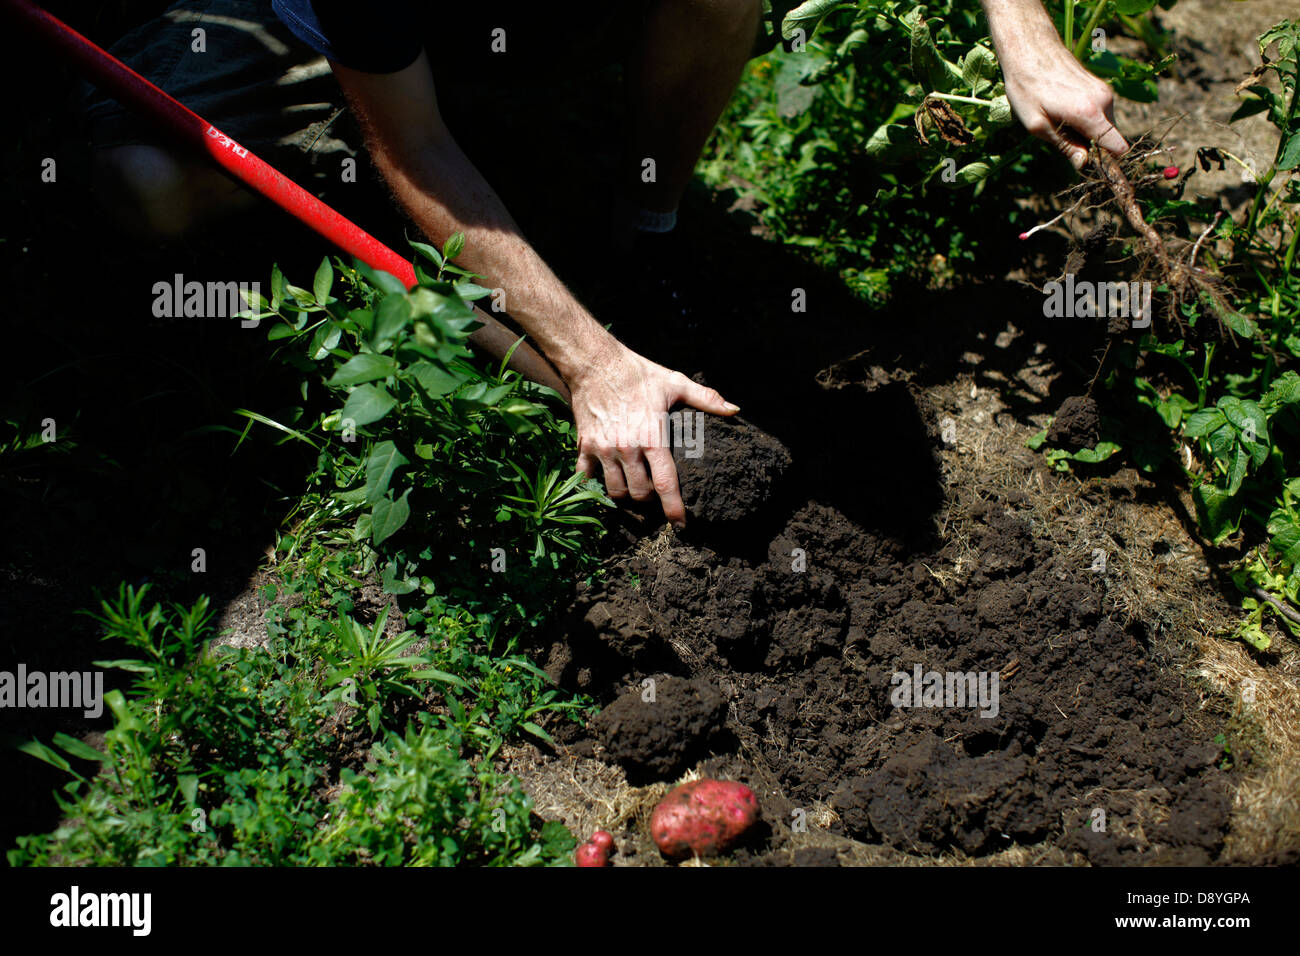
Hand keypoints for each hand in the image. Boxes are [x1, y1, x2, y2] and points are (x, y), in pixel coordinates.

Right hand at [569, 343, 737, 526]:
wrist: (595, 363)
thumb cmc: (638, 373)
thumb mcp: (675, 383)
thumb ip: (706, 398)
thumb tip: (734, 410)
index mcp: (652, 437)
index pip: (665, 484)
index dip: (674, 509)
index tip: (681, 525)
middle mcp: (627, 448)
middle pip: (639, 494)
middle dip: (649, 499)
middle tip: (655, 491)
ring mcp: (603, 450)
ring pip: (615, 491)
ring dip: (626, 495)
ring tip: (634, 487)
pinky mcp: (584, 447)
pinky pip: (587, 477)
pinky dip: (595, 483)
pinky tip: (606, 477)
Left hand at [1003, 46, 1128, 167]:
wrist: (1030, 50)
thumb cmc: (1027, 88)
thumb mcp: (1037, 125)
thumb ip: (1064, 146)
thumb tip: (1084, 164)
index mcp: (1090, 113)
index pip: (1117, 147)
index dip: (1110, 165)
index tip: (1100, 176)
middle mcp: (1104, 101)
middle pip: (1110, 139)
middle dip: (1092, 148)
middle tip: (1062, 142)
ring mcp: (1105, 92)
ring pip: (1104, 126)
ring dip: (1086, 133)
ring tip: (1058, 121)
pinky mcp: (1101, 87)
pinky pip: (1100, 114)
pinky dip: (1086, 120)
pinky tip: (1063, 111)